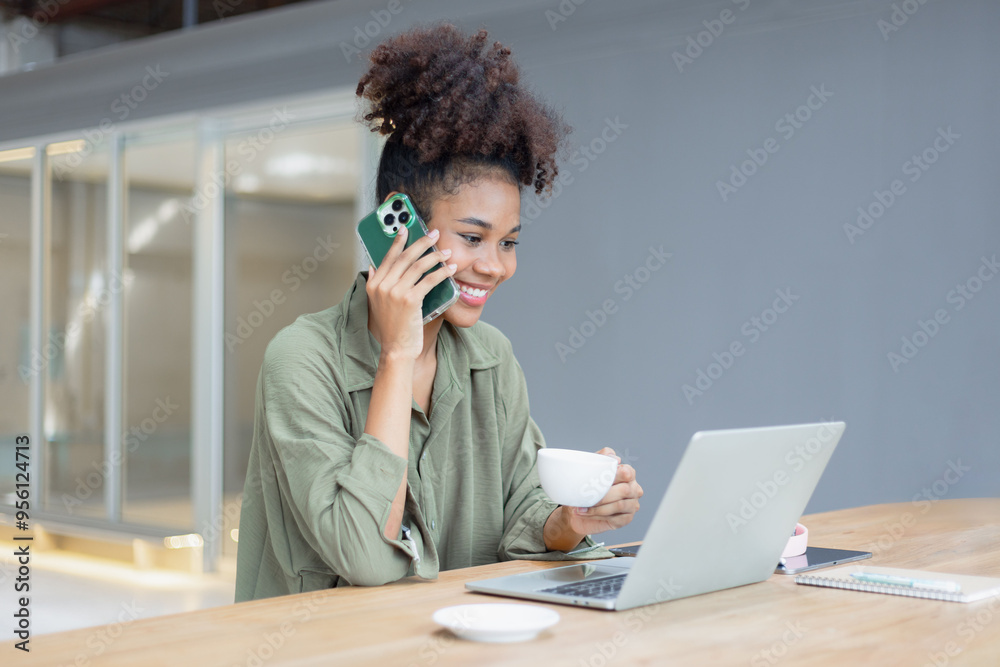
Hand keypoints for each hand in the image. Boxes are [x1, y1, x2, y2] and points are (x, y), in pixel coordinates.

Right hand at [365, 225, 455, 360]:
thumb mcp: (377, 303)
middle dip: (422, 242)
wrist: (396, 349)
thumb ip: (375, 283)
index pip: (388, 257)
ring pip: (418, 266)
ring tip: (446, 252)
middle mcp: (382, 286)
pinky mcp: (410, 300)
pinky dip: (442, 272)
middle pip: (405, 257)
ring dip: (435, 256)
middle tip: (435, 234)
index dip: (398, 241)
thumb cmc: (392, 327)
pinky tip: (450, 269)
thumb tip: (373, 266)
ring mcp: (395, 292)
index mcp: (373, 284)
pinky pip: (429, 280)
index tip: (406, 229)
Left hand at [565, 447, 642, 534]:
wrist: (578, 509)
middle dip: (603, 495)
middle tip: (587, 496)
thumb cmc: (586, 487)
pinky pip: (615, 518)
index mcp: (628, 474)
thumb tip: (614, 457)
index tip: (599, 479)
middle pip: (624, 490)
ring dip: (598, 507)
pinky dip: (597, 516)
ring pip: (619, 505)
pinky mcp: (626, 519)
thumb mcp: (590, 470)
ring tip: (581, 507)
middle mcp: (633, 489)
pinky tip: (585, 513)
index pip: (628, 472)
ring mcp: (632, 505)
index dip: (615, 475)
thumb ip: (601, 458)